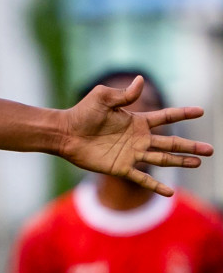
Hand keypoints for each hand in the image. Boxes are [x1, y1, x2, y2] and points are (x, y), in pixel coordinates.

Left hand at [59, 76, 211, 194]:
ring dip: (180, 162)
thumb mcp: (103, 98)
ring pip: (162, 159)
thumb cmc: (81, 113)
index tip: (201, 111)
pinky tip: (169, 192)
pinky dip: (155, 185)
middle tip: (210, 150)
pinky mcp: (121, 168)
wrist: (64, 133)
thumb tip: (141, 80)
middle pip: (170, 143)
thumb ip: (124, 94)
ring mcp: (131, 154)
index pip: (165, 117)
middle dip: (190, 146)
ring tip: (198, 163)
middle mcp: (138, 139)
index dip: (182, 114)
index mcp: (136, 121)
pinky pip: (142, 178)